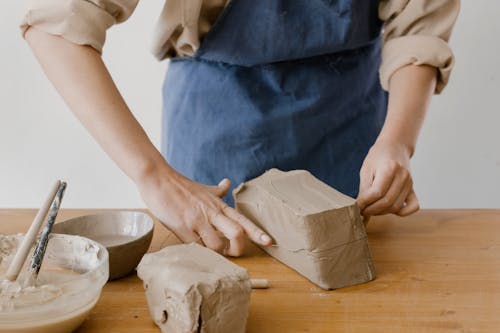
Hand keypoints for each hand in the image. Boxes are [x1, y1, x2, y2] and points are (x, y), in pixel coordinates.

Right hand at [137, 166, 271, 256]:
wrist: (158, 179)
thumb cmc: (180, 185)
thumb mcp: (203, 188)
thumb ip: (217, 190)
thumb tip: (227, 183)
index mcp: (219, 205)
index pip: (243, 220)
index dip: (257, 232)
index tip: (269, 242)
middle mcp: (212, 213)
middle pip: (237, 233)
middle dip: (239, 249)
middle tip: (232, 254)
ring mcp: (197, 221)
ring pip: (217, 245)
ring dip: (216, 254)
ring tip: (210, 251)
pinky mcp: (182, 227)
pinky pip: (196, 246)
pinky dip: (199, 252)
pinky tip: (196, 249)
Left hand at [356, 140, 419, 216]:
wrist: (395, 147)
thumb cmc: (378, 157)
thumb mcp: (366, 169)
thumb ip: (364, 188)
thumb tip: (360, 206)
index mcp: (389, 168)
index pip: (376, 193)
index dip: (365, 202)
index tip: (357, 206)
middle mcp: (402, 176)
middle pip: (387, 202)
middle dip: (371, 210)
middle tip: (362, 210)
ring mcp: (410, 183)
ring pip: (396, 207)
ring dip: (381, 212)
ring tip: (371, 209)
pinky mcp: (413, 189)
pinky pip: (413, 207)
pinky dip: (401, 212)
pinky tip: (389, 209)